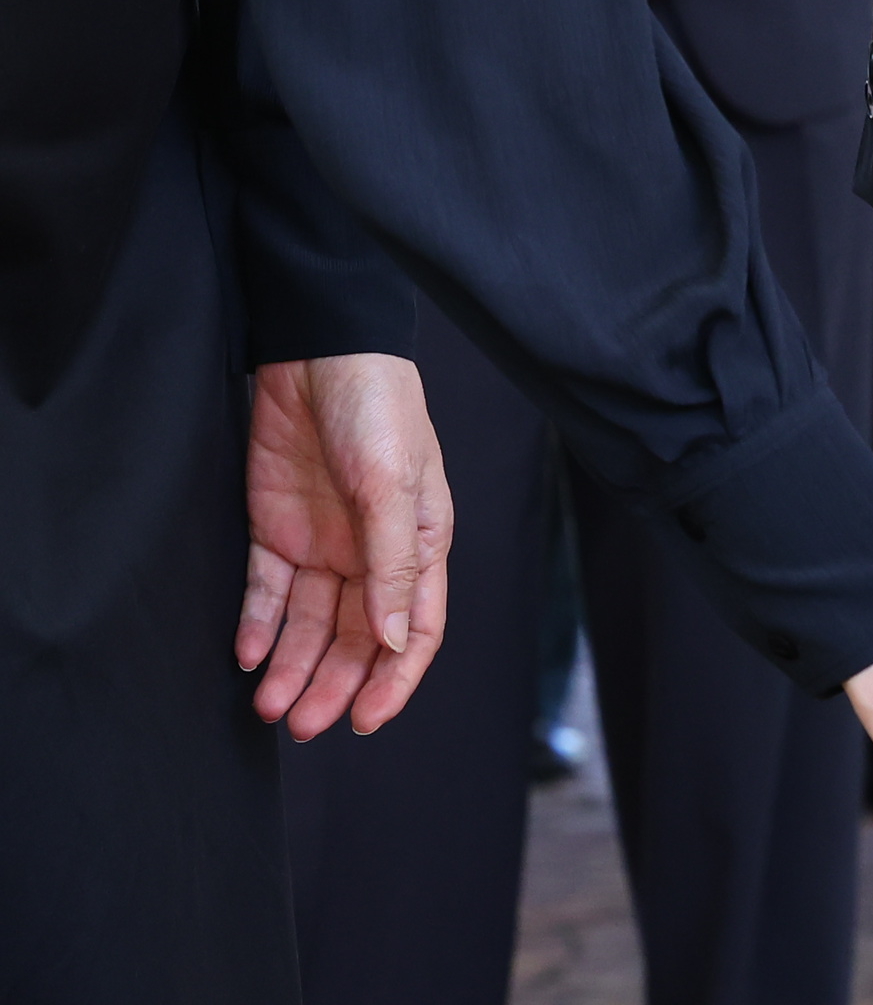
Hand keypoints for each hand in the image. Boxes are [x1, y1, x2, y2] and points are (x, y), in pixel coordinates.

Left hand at [240, 354, 453, 740]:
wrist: (318, 352)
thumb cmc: (379, 410)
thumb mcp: (393, 488)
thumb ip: (392, 567)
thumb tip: (398, 642)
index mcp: (420, 545)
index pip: (415, 631)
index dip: (394, 680)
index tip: (364, 721)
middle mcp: (374, 552)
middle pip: (358, 638)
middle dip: (333, 684)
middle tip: (304, 725)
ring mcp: (325, 542)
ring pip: (310, 624)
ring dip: (292, 666)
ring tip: (268, 705)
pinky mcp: (277, 528)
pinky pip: (267, 591)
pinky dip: (257, 625)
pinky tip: (247, 654)